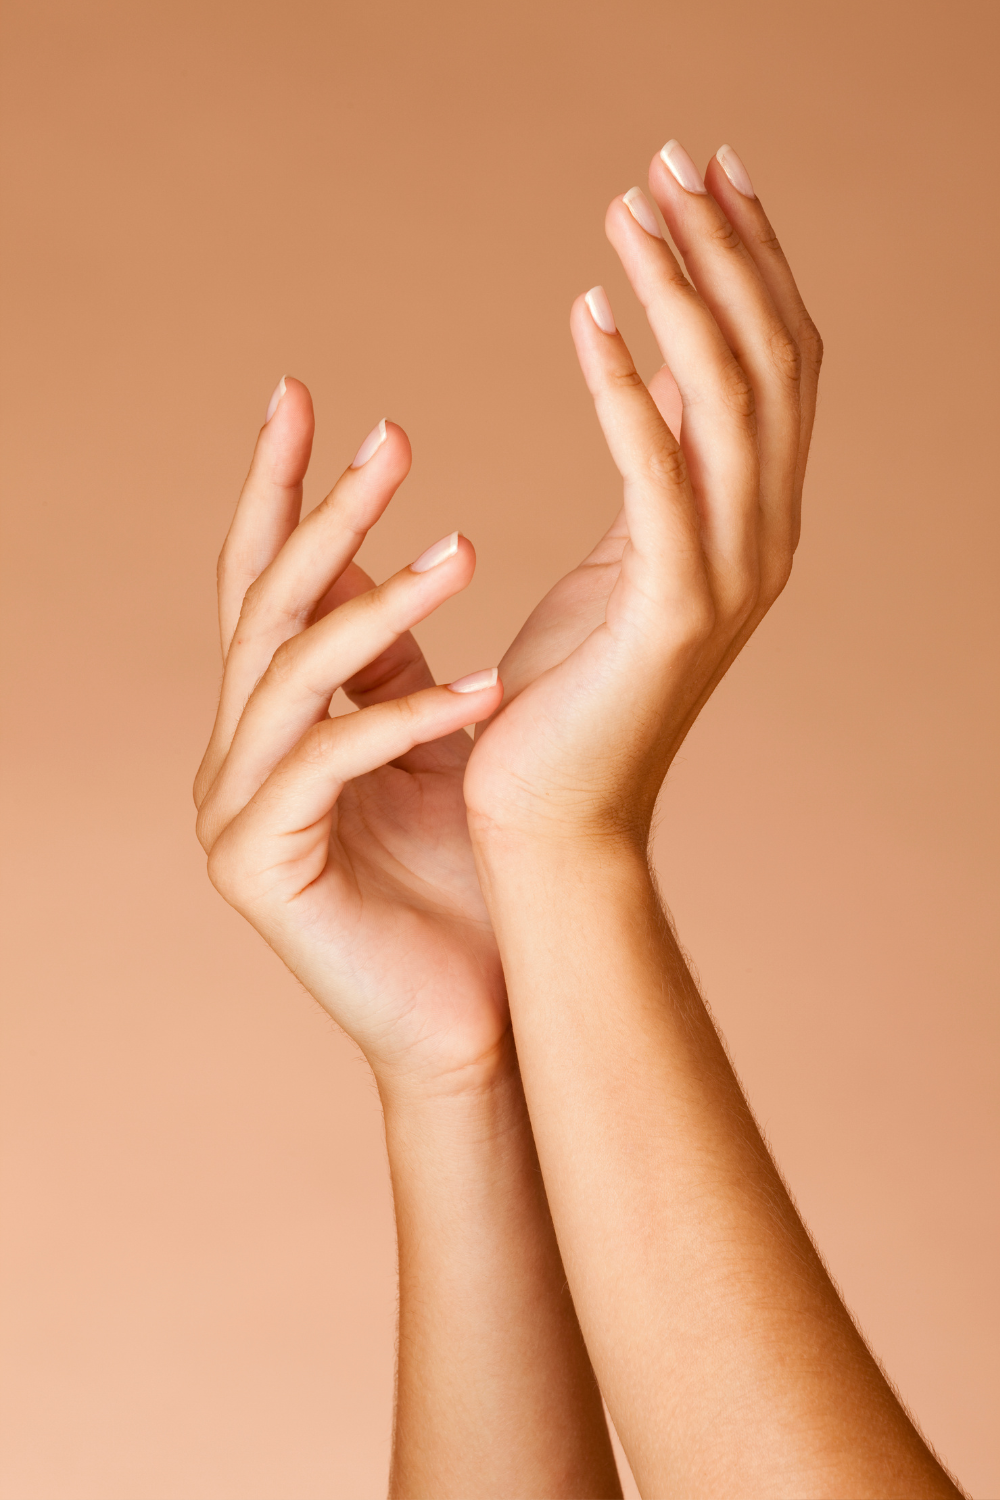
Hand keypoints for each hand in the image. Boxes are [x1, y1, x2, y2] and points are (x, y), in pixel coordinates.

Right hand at [193, 385, 506, 1091]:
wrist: (483, 1011)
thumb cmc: (470, 875)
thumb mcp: (434, 740)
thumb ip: (395, 661)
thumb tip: (410, 548)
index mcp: (277, 717)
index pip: (265, 579)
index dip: (279, 486)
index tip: (303, 394)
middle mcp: (238, 752)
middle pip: (264, 605)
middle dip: (324, 515)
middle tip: (391, 439)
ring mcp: (235, 810)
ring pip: (288, 672)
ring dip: (377, 605)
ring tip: (465, 552)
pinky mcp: (258, 866)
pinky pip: (325, 763)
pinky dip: (403, 719)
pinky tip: (484, 690)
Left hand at [466, 141, 820, 844]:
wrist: (551, 820)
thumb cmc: (566, 695)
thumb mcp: (620, 564)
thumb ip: (654, 480)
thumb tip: (651, 388)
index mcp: (753, 524)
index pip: (775, 368)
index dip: (752, 266)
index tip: (705, 178)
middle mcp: (763, 538)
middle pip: (768, 361)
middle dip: (726, 250)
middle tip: (672, 158)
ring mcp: (730, 575)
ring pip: (728, 399)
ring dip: (682, 291)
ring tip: (630, 206)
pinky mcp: (671, 611)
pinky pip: (658, 472)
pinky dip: (625, 387)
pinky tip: (585, 315)